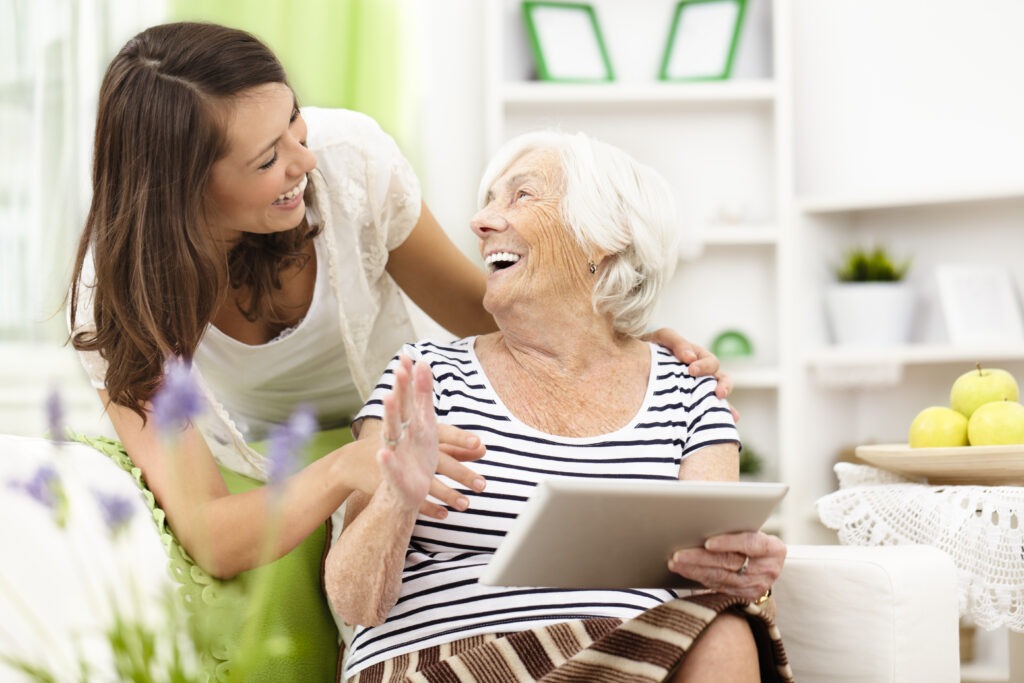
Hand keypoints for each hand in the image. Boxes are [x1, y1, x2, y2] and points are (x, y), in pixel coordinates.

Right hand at [345, 359, 486, 518]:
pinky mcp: (392, 485)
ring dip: (448, 494)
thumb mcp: (425, 441)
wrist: (358, 460)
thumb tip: (483, 449)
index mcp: (422, 433)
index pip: (445, 434)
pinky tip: (444, 515)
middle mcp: (413, 449)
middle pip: (442, 461)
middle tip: (482, 484)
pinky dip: (429, 508)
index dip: (461, 439)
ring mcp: (402, 467)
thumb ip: (455, 446)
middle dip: (461, 473)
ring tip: (465, 505)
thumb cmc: (403, 448)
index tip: (479, 445)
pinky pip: (413, 499)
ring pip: (430, 483)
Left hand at [642, 327, 738, 421]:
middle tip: (718, 393)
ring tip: (730, 415)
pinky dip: (718, 419)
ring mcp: (697, 392)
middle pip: (721, 380)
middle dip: (723, 386)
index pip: (710, 362)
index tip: (691, 370)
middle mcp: (702, 376)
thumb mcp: (662, 338)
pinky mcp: (690, 407)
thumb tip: (690, 358)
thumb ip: (677, 343)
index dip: (704, 366)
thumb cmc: (651, 348)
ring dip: (726, 406)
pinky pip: (706, 414)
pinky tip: (724, 425)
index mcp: (698, 359)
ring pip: (718, 398)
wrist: (634, 363)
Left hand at [667, 531, 784, 603]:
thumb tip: (704, 514)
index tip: (707, 543)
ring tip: (675, 562)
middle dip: (701, 558)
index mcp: (774, 549)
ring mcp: (757, 586)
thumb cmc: (751, 536)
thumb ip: (735, 522)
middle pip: (731, 562)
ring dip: (694, 569)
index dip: (728, 543)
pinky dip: (698, 577)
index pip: (750, 544)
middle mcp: (769, 569)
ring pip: (721, 577)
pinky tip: (684, 571)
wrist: (763, 561)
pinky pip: (717, 586)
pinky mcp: (745, 597)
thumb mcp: (751, 527)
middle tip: (678, 554)